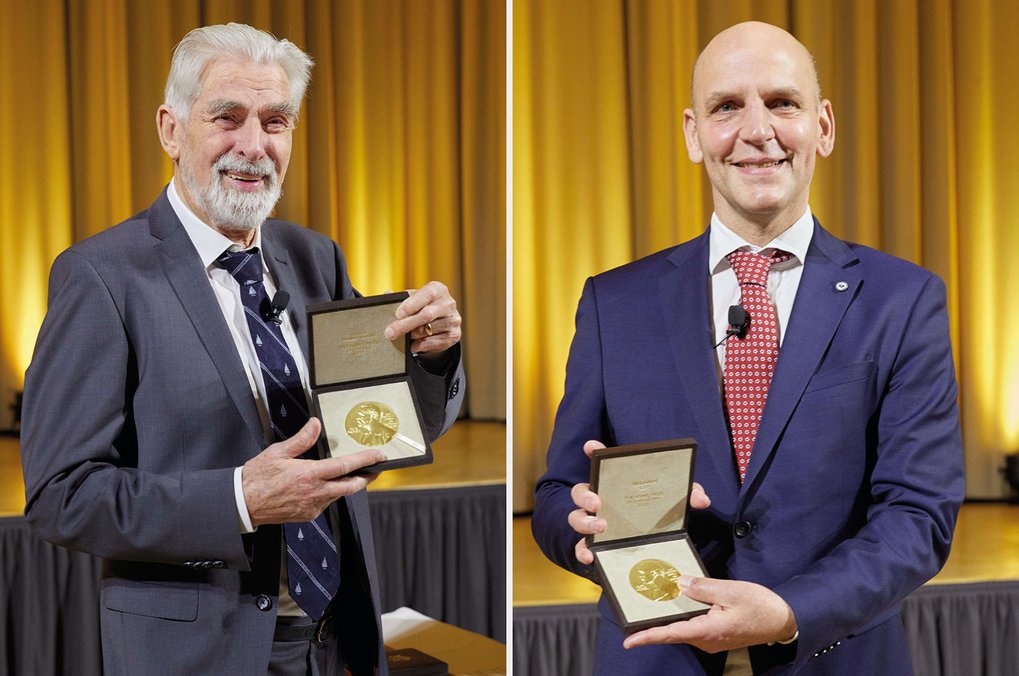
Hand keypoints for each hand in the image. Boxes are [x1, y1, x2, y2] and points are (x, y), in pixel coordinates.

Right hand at [242, 417, 383, 526]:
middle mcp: (315, 492)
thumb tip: (315, 425)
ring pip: (339, 495)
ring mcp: (312, 506)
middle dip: (366, 477)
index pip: (345, 466)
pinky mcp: (308, 514)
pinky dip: (331, 494)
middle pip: (351, 486)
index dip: (365, 460)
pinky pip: (326, 503)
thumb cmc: (258, 477)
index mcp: (309, 474)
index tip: (378, 455)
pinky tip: (326, 486)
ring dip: (347, 485)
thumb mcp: (279, 452)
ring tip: (353, 475)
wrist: (243, 503)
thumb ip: (301, 439)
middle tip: (375, 469)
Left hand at [384, 281, 461, 353]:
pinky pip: (434, 343)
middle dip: (406, 324)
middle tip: (390, 333)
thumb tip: (386, 295)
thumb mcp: (413, 299)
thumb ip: (400, 297)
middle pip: (427, 315)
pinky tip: (413, 345)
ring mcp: (453, 320)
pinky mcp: (454, 335)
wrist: (441, 320)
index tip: (398, 314)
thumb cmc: (422, 306)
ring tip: (403, 337)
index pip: (427, 294)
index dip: (412, 304)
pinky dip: (421, 345)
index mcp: (438, 289)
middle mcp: (448, 303)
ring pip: (429, 330)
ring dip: (413, 335)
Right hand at [569, 440, 710, 564]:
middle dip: (585, 495)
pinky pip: (580, 548)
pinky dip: (582, 551)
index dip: (593, 450)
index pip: (600, 462)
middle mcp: (599, 500)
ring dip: (585, 523)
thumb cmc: (658, 514)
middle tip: (598, 502)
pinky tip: (591, 556)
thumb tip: (701, 500)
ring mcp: (593, 523)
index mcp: (615, 483)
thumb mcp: (675, 501)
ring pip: (576, 518)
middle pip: (580, 491)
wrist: (653, 546)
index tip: (592, 445)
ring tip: (601, 527)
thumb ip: (687, 494)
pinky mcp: (594, 545)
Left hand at [623, 576, 796, 651]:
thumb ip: (702, 587)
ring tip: (651, 604)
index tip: (629, 641)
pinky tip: (677, 604)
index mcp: (708, 631)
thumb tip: (679, 584)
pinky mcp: (716, 635)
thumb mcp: (730, 591)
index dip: (648, 637)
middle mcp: (706, 640)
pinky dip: (682, 617)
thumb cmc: (760, 606)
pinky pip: (693, 627)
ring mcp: (711, 640)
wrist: (783, 620)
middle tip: (634, 611)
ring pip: (683, 629)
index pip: (671, 634)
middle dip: (653, 624)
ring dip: (668, 619)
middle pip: (673, 632)